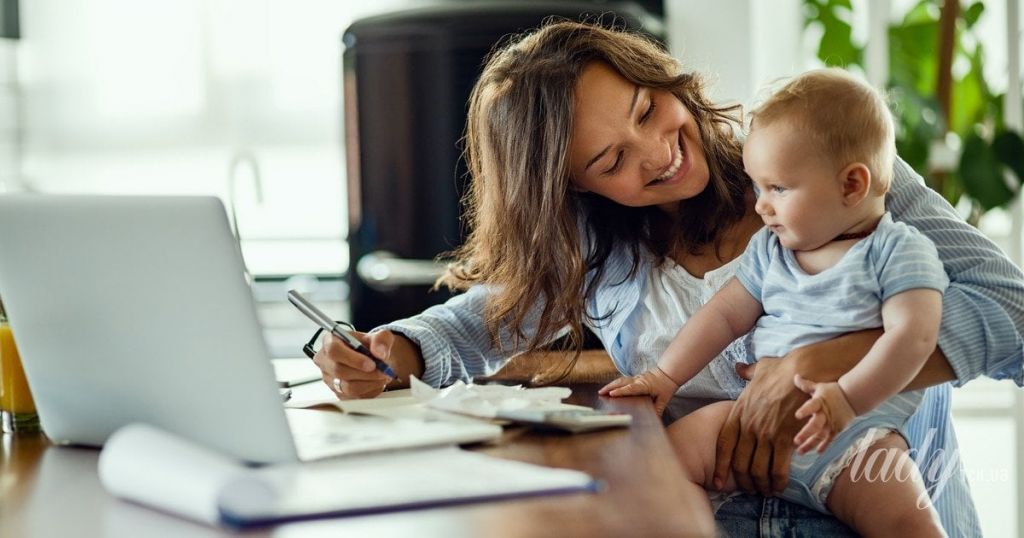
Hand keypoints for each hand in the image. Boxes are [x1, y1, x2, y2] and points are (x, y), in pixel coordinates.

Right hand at [311, 329, 393, 398]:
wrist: (373, 360)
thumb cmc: (371, 346)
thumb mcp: (380, 336)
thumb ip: (381, 340)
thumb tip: (380, 352)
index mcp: (330, 341)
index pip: (334, 350)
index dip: (353, 359)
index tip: (372, 364)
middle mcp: (325, 361)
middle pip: (340, 371)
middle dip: (366, 373)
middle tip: (383, 371)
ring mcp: (330, 379)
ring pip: (347, 387)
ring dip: (370, 383)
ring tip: (383, 376)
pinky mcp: (338, 394)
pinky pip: (354, 397)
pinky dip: (369, 391)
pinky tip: (377, 382)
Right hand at [598, 367, 678, 416]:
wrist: (668, 373)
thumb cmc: (666, 386)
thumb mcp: (664, 399)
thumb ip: (658, 409)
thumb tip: (654, 420)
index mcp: (644, 385)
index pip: (630, 388)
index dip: (621, 391)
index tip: (611, 394)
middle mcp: (638, 380)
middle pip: (621, 382)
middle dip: (610, 387)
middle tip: (600, 393)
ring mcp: (635, 378)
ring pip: (620, 380)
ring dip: (610, 385)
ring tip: (601, 391)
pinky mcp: (634, 378)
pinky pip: (622, 380)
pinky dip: (615, 384)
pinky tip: (609, 388)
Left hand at [713, 359, 807, 494]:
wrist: (803, 370)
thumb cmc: (782, 369)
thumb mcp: (758, 369)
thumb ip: (747, 373)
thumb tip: (739, 368)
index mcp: (738, 412)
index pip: (723, 445)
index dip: (721, 467)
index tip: (719, 482)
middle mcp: (748, 425)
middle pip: (739, 463)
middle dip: (744, 481)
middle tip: (750, 490)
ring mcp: (765, 433)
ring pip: (757, 469)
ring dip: (761, 485)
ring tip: (766, 491)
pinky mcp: (784, 438)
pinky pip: (778, 468)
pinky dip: (778, 481)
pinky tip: (780, 486)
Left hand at [792, 375, 856, 453]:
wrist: (853, 397)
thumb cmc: (833, 391)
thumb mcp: (819, 387)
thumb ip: (806, 385)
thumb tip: (795, 376)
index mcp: (820, 402)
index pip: (811, 406)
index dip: (805, 410)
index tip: (797, 415)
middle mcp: (825, 414)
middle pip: (815, 425)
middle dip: (806, 433)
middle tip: (796, 441)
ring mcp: (832, 423)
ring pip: (820, 435)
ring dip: (810, 444)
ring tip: (800, 451)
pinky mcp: (837, 429)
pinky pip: (830, 439)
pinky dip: (824, 446)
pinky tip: (817, 452)